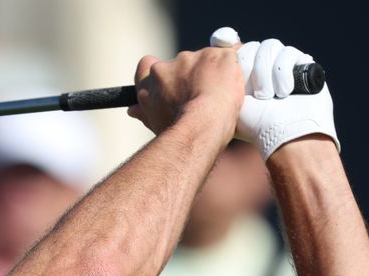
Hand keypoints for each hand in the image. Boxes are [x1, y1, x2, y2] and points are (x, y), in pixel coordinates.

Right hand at [128, 44, 243, 138]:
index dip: (159, 70)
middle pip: (182, 62)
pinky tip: (236, 79)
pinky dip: (234, 64)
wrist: (203, 126)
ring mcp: (196, 57)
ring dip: (213, 71)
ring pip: (207, 59)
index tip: (169, 81)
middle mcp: (171, 64)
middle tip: (201, 94)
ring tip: (221, 94)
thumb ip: (144, 112)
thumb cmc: (178, 130)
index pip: (148, 64)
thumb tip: (132, 110)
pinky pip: (231, 53)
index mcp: (151, 80)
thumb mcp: (155, 123)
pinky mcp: (220, 55)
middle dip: (191, 74)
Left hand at [213, 29, 338, 158]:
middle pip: (253, 46)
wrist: (286, 134)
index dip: (239, 58)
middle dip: (254, 69)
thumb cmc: (255, 125)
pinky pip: (289, 52)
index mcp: (245, 74)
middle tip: (259, 95)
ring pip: (270, 46)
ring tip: (272, 96)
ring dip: (268, 73)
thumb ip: (219, 82)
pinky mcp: (302, 64)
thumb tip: (214, 52)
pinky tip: (286, 91)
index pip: (238, 50)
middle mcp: (263, 67)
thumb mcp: (230, 103)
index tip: (240, 76)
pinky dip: (285, 72)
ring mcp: (283, 65)